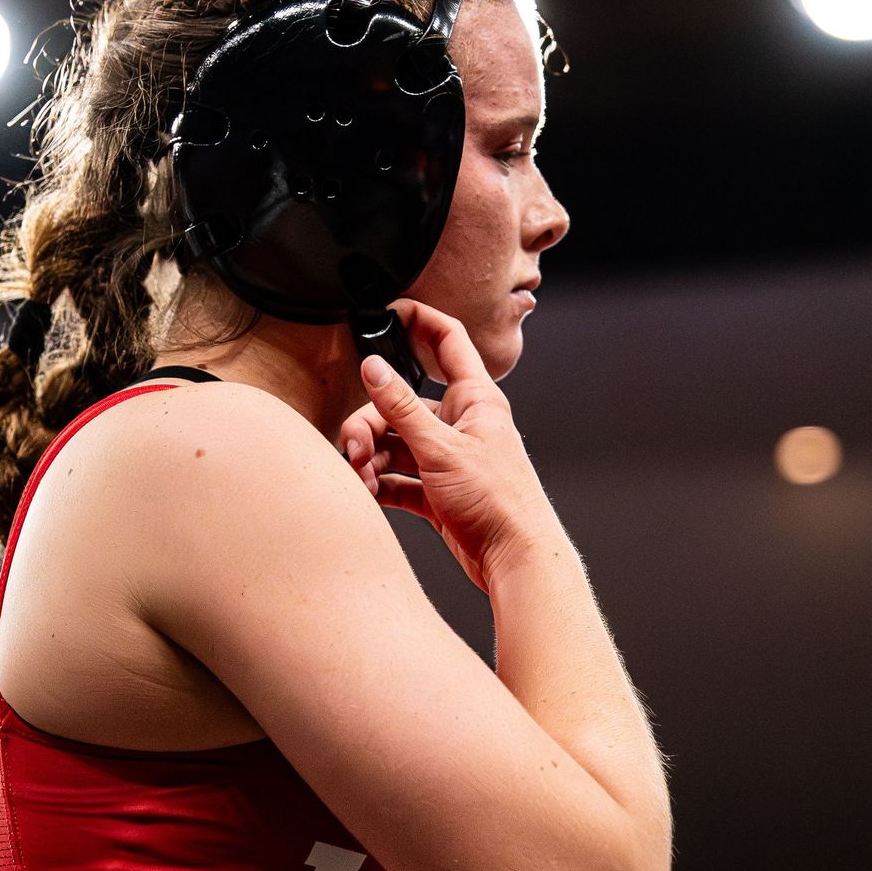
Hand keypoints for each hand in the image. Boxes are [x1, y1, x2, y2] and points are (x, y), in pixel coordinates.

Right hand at [338, 296, 548, 593]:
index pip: (447, 340)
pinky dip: (381, 484)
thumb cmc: (500, 501)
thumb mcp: (441, 448)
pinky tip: (370, 494)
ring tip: (361, 478)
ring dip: (372, 459)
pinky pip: (398, 478)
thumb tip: (373, 369)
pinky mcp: (438, 491)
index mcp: (474, 399)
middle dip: (371, 424)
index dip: (418, 319)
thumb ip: (401, 408)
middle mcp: (461, 423)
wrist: (516, 558)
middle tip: (355, 447)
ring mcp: (448, 457)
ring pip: (395, 443)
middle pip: (402, 404)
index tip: (387, 311)